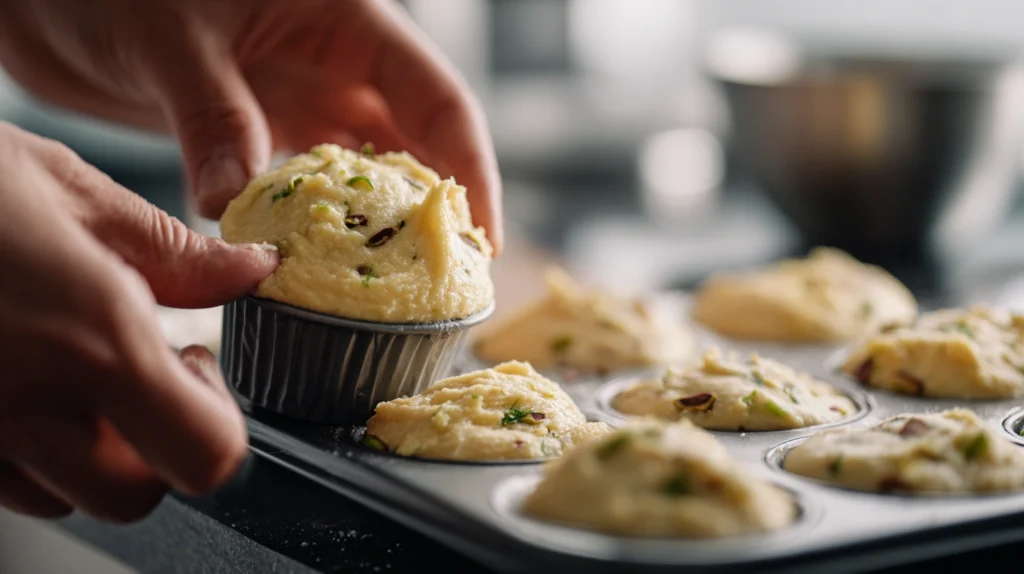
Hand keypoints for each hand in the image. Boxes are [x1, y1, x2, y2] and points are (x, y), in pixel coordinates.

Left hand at [0, 0, 503, 251]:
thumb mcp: (171, 41)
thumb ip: (214, 120)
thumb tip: (236, 206)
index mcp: (347, 19)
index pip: (437, 97)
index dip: (470, 166)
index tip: (479, 232)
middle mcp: (338, 61)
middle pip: (419, 140)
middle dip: (438, 207)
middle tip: (448, 277)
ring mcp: (304, 96)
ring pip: (370, 168)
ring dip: (383, 222)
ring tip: (398, 283)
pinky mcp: (266, 128)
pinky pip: (312, 185)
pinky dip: (321, 225)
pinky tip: (323, 263)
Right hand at [0, 121, 277, 521]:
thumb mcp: (70, 192)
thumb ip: (176, 253)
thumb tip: (252, 271)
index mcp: (92, 338)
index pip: (204, 455)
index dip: (219, 425)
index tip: (199, 369)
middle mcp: (28, 404)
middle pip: (133, 495)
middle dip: (155, 443)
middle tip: (140, 369)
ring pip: (63, 494)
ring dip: (88, 445)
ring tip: (67, 363)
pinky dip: (25, 445)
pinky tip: (15, 371)